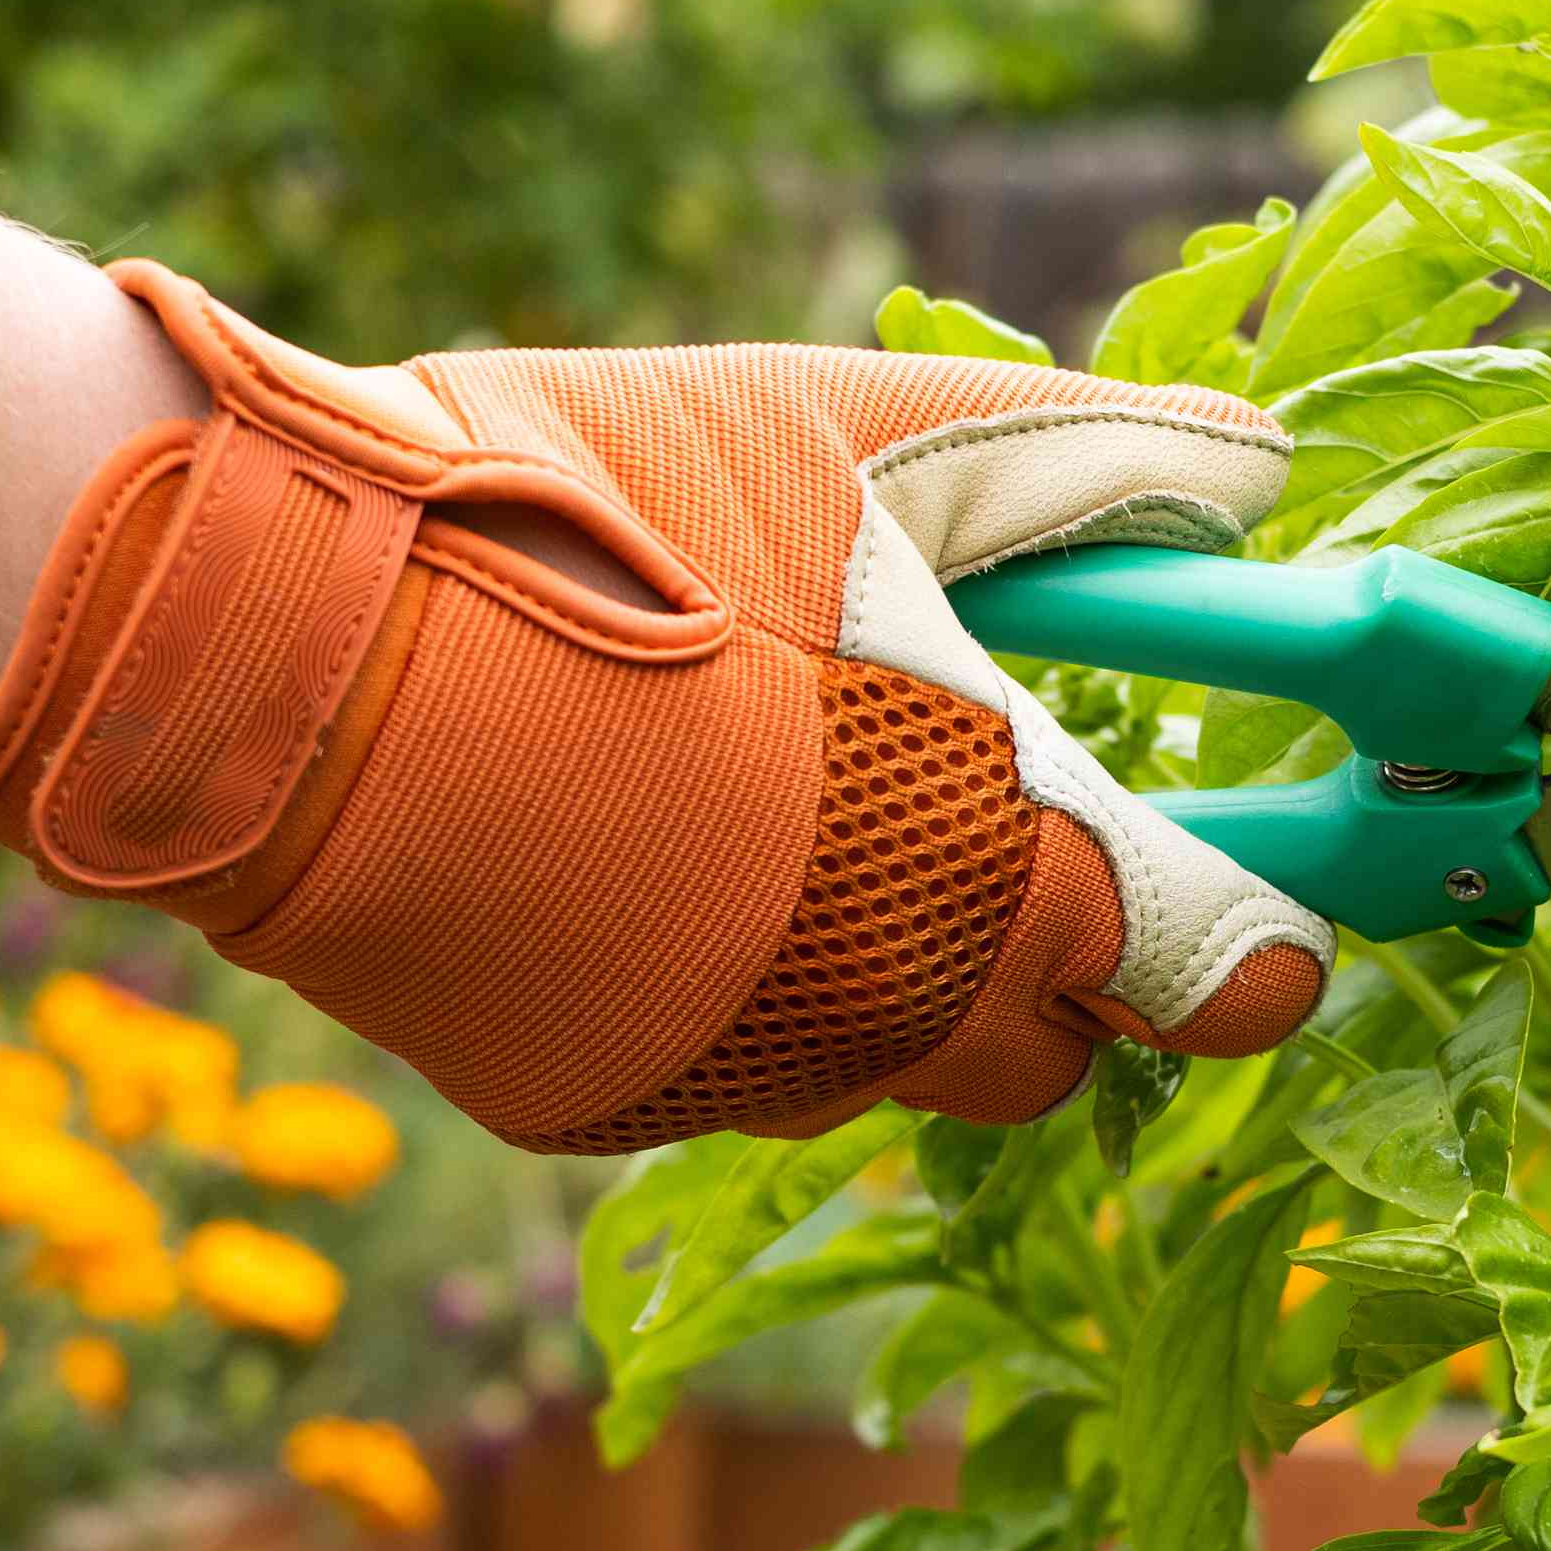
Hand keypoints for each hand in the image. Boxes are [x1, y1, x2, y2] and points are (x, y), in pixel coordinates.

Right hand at [0, 264, 1330, 1152]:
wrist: (288, 650)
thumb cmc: (595, 524)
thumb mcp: (853, 443)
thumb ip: (1081, 463)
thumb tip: (1256, 472)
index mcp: (994, 861)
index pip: (1225, 980)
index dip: (1258, 945)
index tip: (1262, 914)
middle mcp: (888, 1017)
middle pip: (1056, 1053)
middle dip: (1051, 960)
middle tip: (973, 815)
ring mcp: (735, 1080)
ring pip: (881, 1066)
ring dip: (878, 968)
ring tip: (764, 799)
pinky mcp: (597, 1108)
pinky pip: (722, 1069)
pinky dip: (720, 985)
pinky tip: (627, 851)